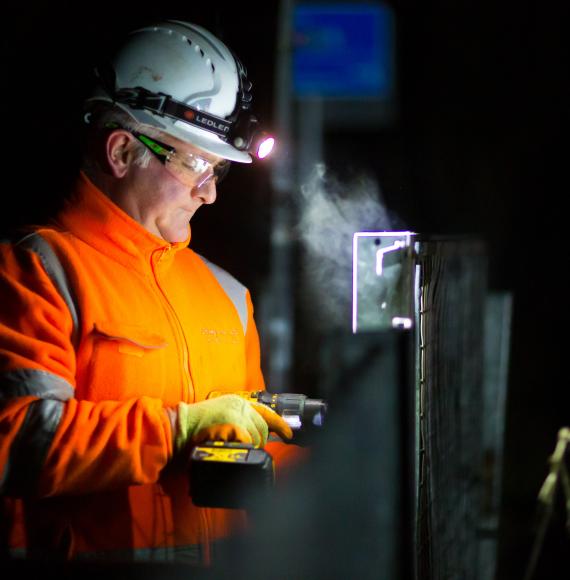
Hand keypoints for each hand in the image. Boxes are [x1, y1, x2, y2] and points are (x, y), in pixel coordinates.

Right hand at [174, 394, 292, 453]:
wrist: (176, 428)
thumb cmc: (193, 429)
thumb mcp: (218, 418)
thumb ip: (236, 423)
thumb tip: (252, 437)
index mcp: (236, 403)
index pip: (265, 412)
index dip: (279, 424)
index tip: (289, 434)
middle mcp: (239, 405)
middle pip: (263, 427)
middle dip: (258, 442)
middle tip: (244, 449)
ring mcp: (237, 414)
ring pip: (258, 437)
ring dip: (250, 448)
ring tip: (233, 450)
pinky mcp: (233, 426)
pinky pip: (248, 442)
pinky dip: (243, 449)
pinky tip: (234, 451)